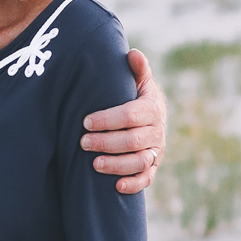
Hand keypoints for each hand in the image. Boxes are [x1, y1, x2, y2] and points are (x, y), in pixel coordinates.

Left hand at [80, 49, 165, 193]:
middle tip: (82, 142)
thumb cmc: (137, 96)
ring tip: (94, 164)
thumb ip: (137, 69)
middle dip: (106, 142)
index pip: (130, 115)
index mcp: (153, 108)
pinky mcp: (153, 166)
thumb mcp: (139, 82)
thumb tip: (132, 53)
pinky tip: (116, 187)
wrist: (152, 116)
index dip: (108, 119)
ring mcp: (156, 151)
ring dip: (116, 164)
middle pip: (133, 140)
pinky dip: (133, 184)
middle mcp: (157, 131)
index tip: (86, 121)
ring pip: (139, 161)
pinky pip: (146, 179)